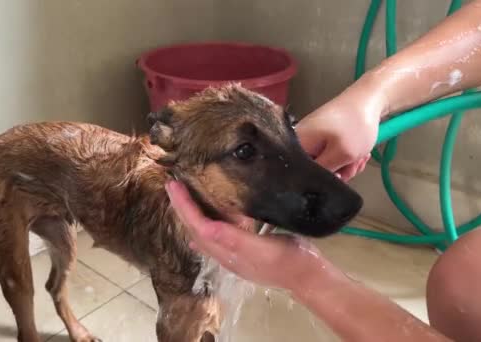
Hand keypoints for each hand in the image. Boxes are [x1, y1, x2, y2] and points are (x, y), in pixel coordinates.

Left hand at [166, 180, 328, 290]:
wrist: (308, 279)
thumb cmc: (290, 260)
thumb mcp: (264, 248)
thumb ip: (235, 239)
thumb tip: (207, 228)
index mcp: (228, 252)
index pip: (198, 226)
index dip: (184, 206)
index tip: (174, 186)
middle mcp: (226, 255)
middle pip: (196, 230)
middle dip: (182, 209)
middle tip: (173, 186)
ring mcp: (234, 256)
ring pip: (204, 234)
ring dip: (192, 215)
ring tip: (184, 198)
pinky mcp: (244, 254)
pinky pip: (218, 237)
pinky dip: (207, 225)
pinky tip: (207, 223)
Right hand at [295, 80, 385, 180]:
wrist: (370, 98)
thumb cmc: (355, 125)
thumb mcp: (342, 154)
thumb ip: (326, 173)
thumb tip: (316, 184)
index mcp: (298, 143)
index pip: (300, 173)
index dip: (321, 179)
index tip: (340, 176)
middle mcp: (301, 140)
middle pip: (314, 169)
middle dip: (338, 171)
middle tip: (354, 164)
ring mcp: (313, 137)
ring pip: (327, 164)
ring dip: (346, 164)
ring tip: (360, 156)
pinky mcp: (324, 135)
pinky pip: (332, 154)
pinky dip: (347, 156)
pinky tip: (360, 153)